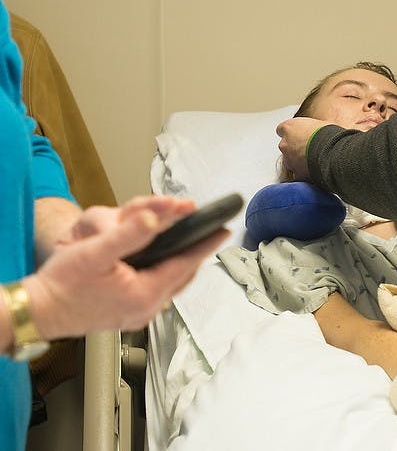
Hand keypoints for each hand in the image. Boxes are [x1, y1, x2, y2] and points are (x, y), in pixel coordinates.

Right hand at [22, 196, 228, 339]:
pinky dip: (166, 274)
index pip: (185, 264)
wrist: (37, 312)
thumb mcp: (95, 251)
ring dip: (182, 264)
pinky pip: (157, 291)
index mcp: (144, 294)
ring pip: (171, 284)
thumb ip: (128, 234)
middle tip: (210, 234)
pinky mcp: (128, 315)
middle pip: (182, 275)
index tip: (223, 230)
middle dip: (196, 253)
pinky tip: (163, 263)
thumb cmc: (62, 284)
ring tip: (193, 245)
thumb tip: (155, 218)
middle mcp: (146, 308)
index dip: (205, 245)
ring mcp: (138, 315)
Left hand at [276, 117, 331, 181]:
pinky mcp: (297, 174)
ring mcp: (289, 160)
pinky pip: (300, 174)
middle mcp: (285, 144)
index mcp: (289, 128)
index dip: (291, 133)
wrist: (333, 151)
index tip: (299, 135)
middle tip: (309, 148)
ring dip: (299, 161)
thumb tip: (317, 131)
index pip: (282, 129)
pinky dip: (306, 174)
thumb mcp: (319, 124)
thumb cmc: (328, 134)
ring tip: (315, 160)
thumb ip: (310, 128)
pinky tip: (317, 171)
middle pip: (286, 146)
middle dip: (295, 148)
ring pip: (291, 162)